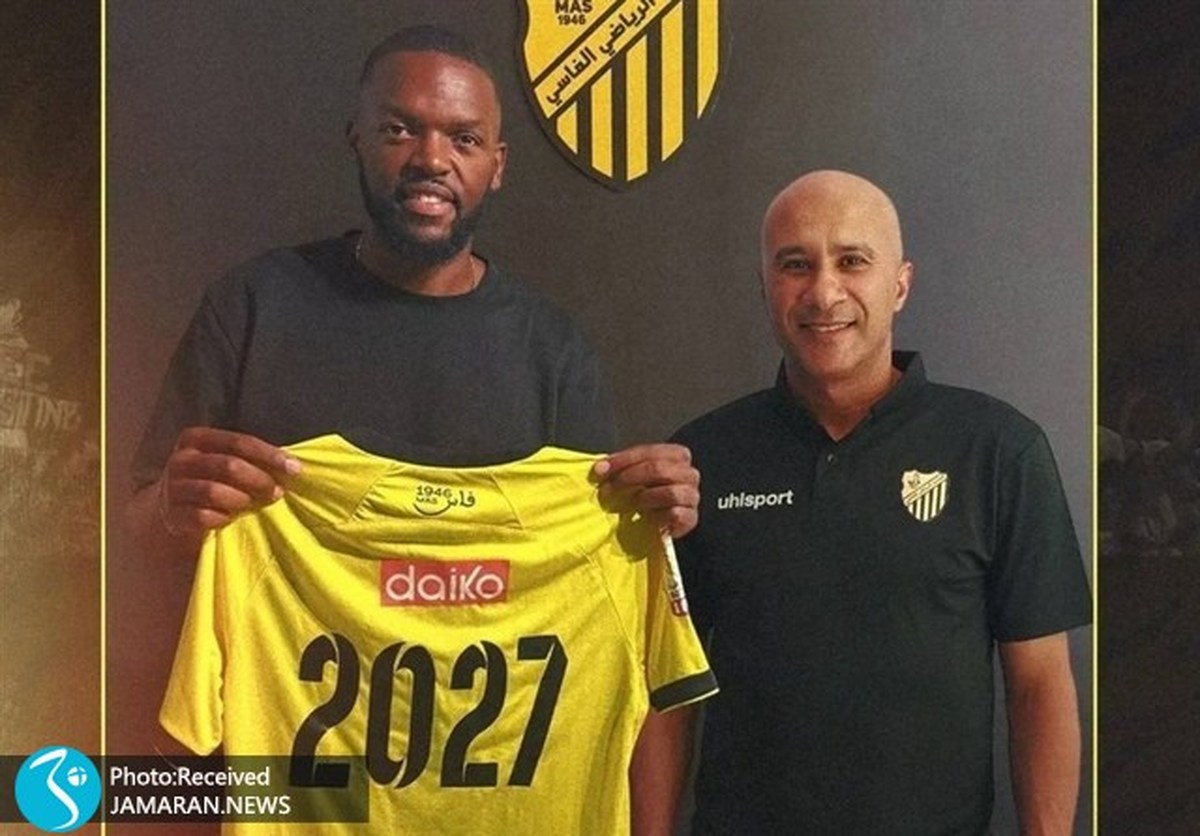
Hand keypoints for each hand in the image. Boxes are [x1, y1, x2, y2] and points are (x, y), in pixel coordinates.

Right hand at [156, 427, 300, 537]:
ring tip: (254, 505)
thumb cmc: (211, 479)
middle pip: (229, 466)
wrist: (173, 508)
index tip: (294, 468)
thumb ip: (250, 458)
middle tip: (277, 492)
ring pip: (214, 492)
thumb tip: (291, 466)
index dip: (269, 455)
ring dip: (242, 500)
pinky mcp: (172, 515)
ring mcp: (172, 488)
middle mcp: (181, 460)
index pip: (239, 442)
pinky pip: (203, 517)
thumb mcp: (224, 460)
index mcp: (196, 438)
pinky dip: (222, 519)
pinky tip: (230, 519)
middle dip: (260, 479)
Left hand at [593, 443, 699, 537]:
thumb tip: (600, 468)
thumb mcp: (634, 473)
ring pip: (671, 492)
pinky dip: (658, 516)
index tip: (600, 470)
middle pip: (660, 470)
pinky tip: (647, 520)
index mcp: (678, 455)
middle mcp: (689, 473)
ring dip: (645, 497)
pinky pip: (676, 514)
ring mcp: (692, 496)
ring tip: (631, 503)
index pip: (650, 452)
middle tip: (609, 488)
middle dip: (630, 478)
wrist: (661, 520)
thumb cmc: (647, 491)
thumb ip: (621, 467)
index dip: (623, 459)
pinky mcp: (691, 518)